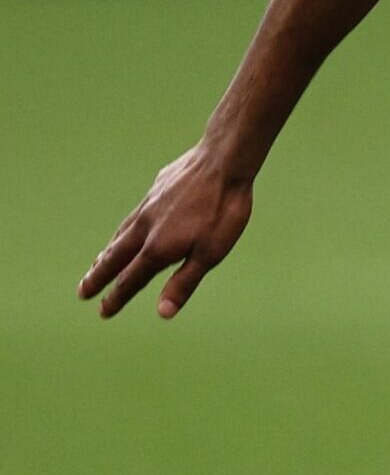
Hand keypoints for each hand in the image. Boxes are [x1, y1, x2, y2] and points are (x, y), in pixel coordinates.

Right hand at [78, 145, 257, 318]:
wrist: (223, 161)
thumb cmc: (223, 210)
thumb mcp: (211, 253)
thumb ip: (184, 282)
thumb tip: (163, 313)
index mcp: (157, 248)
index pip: (130, 280)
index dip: (116, 298)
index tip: (103, 311)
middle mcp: (145, 228)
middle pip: (115, 258)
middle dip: (98, 277)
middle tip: (82, 291)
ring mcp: (149, 206)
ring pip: (121, 234)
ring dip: (108, 252)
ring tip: (99, 262)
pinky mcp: (157, 189)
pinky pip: (135, 214)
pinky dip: (125, 228)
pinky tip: (129, 226)